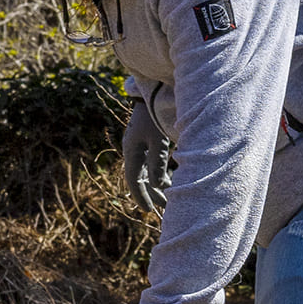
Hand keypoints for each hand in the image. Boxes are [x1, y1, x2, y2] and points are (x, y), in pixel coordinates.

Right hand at [119, 88, 172, 212]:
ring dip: (157, 185)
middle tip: (163, 210)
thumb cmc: (156, 117)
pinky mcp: (148, 141)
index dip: (141, 196)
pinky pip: (151, 163)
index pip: (134, 179)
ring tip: (169, 199)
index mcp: (132, 150)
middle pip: (141, 178)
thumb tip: (158, 185)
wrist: (155, 93)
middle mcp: (133, 150)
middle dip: (152, 194)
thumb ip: (158, 163)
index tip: (148, 210)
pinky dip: (160, 174)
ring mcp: (140, 145)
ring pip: (147, 172)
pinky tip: (170, 181)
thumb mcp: (159, 141)